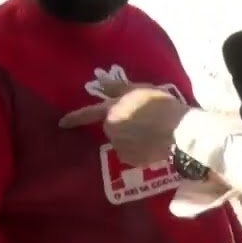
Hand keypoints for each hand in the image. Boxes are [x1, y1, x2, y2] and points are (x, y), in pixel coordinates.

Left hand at [59, 87, 189, 165]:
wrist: (179, 131)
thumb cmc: (162, 106)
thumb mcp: (140, 89)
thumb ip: (118, 87)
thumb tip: (100, 82)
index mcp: (112, 110)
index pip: (88, 113)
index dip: (74, 117)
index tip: (62, 123)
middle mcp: (112, 130)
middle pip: (112, 126)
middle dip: (123, 124)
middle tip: (144, 120)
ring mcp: (120, 147)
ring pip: (122, 141)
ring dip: (132, 138)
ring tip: (152, 133)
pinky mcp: (131, 160)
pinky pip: (131, 154)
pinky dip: (139, 151)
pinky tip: (153, 145)